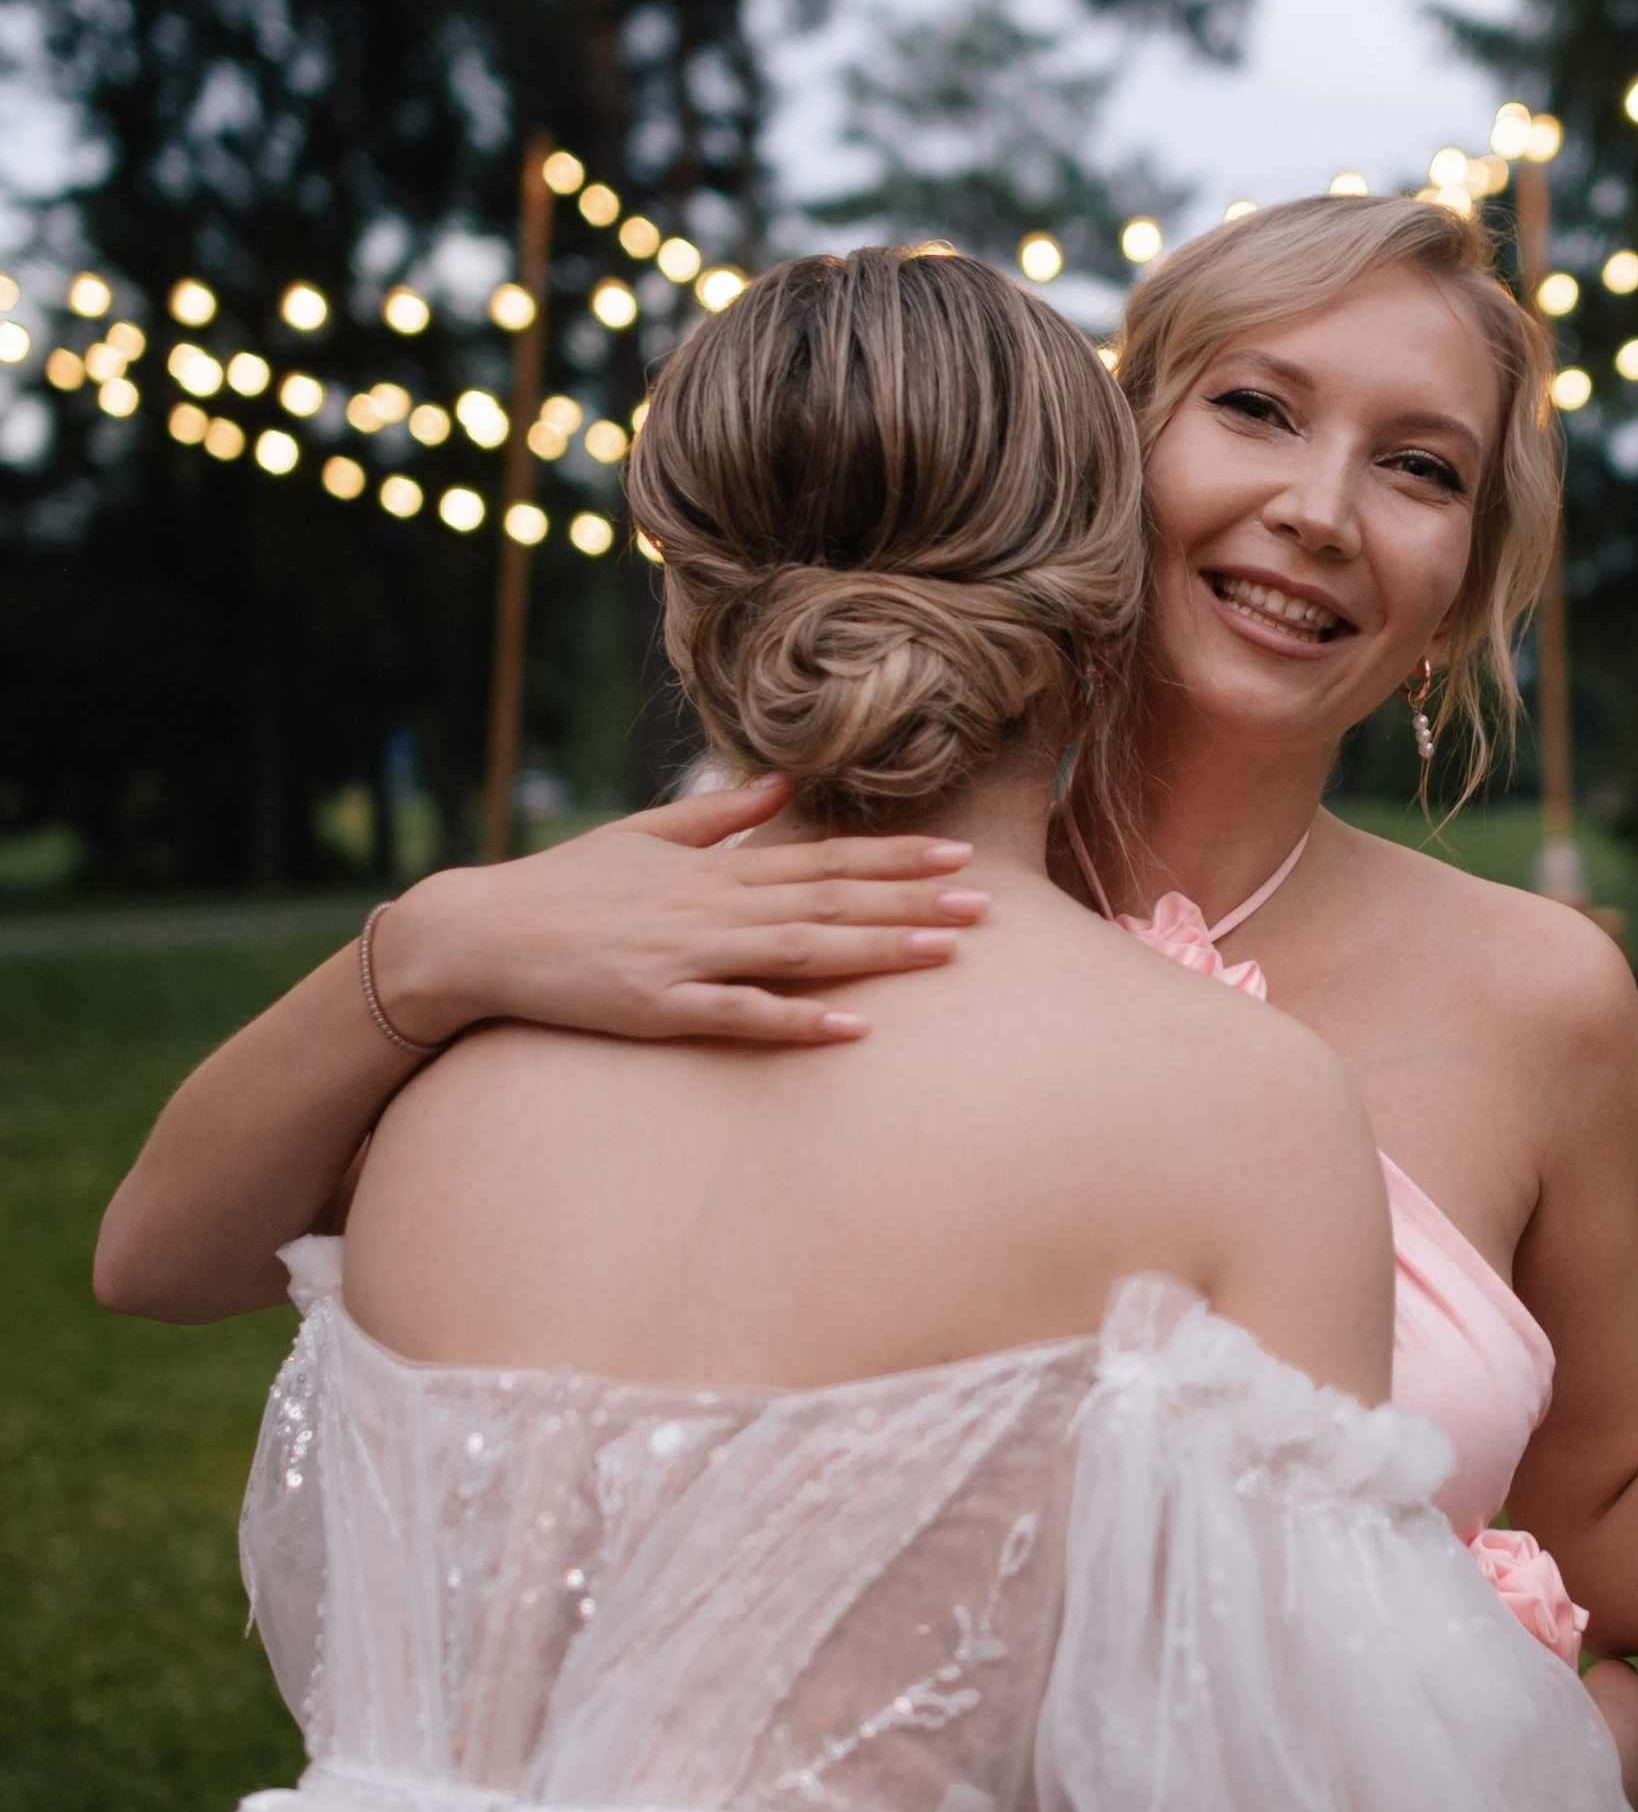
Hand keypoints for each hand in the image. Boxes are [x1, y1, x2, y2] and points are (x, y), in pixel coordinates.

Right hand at [368, 777, 990, 1049]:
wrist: (476, 936)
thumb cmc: (559, 889)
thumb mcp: (640, 836)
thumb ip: (717, 816)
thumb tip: (779, 783)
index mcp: (712, 868)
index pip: (821, 858)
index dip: (893, 857)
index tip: (957, 854)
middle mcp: (710, 906)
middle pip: (829, 899)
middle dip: (911, 900)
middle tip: (987, 904)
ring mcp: (685, 956)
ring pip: (801, 950)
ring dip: (877, 948)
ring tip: (946, 953)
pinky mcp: (656, 1006)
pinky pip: (740, 1015)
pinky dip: (798, 1020)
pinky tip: (853, 1028)